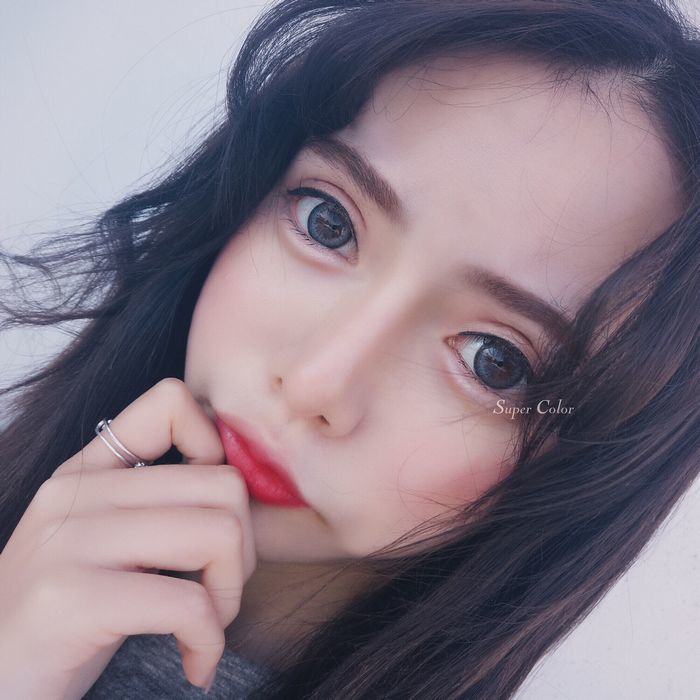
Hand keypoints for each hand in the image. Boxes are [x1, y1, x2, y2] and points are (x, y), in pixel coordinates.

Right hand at [0, 378, 255, 698]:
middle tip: (218, 591)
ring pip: (219, 533)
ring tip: (206, 625)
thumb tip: (241, 488)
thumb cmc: (63, 620)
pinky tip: (195, 661)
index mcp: (87, 471)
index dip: (217, 449)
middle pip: (223, 483)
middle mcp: (75, 492)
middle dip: (243, 547)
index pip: (172, 401)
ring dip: (230, 593)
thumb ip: (156, 504)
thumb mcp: (102, 543)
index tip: (212, 510)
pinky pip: (189, 603)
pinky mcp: (69, 599)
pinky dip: (209, 640)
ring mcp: (69, 541)